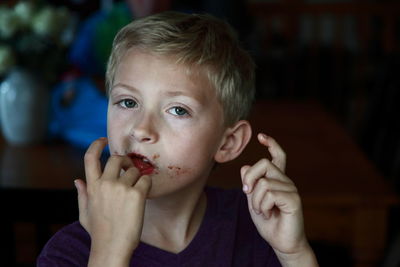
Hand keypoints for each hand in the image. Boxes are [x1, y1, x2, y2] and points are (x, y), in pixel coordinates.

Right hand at [74, 138, 151, 265]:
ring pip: (134, 170)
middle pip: (117, 158)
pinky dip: (147, 185)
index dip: (96, 145)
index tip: (103, 140)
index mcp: (92, 186)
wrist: (112, 248)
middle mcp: (105, 184)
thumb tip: (77, 180)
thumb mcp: (85, 213)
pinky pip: (146, 180)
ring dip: (137, 177)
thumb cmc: (99, 232)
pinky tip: (143, 196)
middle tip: (130, 170)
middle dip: (125, 162)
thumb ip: (82, 194)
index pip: (90, 157)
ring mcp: (121, 188)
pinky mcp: (136, 194)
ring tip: (135, 193)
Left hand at [241, 133, 316, 265]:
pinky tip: (268, 213)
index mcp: (277, 180)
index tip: (261, 136)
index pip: (278, 156)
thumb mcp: (253, 201)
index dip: (272, 144)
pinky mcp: (293, 199)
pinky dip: (262, 206)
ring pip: (263, 182)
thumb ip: (250, 185)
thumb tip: (244, 166)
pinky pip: (269, 193)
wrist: (281, 242)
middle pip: (263, 164)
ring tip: (261, 210)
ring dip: (255, 200)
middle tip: (247, 193)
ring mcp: (291, 189)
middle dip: (249, 178)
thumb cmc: (268, 222)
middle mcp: (285, 181)